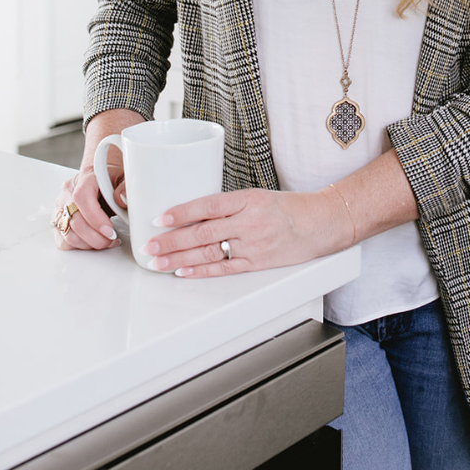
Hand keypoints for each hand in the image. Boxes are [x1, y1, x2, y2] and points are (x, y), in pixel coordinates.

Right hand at [53, 166, 126, 251]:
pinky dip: (79, 246)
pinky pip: (63, 240)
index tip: (109, 230)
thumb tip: (121, 199)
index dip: (95, 218)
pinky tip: (93, 241)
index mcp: (86, 177)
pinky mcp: (59, 219)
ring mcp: (62, 205)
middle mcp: (70, 191)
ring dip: (88, 243)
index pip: (82, 197)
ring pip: (68, 233)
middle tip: (111, 238)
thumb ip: (126, 187)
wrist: (104, 176)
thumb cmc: (113, 178)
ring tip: (105, 241)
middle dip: (96, 237)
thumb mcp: (125, 178)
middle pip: (75, 220)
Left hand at [142, 186, 352, 276]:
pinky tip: (183, 272)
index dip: (181, 212)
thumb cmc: (289, 208)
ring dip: (180, 258)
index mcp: (248, 199)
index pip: (208, 205)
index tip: (159, 218)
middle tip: (148, 245)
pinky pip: (225, 269)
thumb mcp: (259, 196)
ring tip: (157, 261)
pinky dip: (202, 271)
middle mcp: (249, 222)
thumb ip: (229, 205)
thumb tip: (191, 213)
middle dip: (172, 240)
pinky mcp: (258, 263)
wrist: (321, 223)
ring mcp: (253, 245)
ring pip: (209, 252)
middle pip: (203, 232)